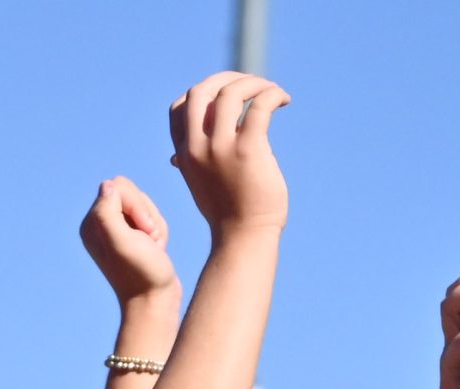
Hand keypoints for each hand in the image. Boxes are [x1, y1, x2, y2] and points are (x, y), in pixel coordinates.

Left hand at [83, 176, 179, 314]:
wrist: (155, 302)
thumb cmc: (141, 274)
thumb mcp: (121, 241)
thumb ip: (107, 211)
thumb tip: (107, 186)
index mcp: (92, 223)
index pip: (118, 187)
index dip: (136, 205)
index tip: (141, 233)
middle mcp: (101, 225)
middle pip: (131, 192)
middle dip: (147, 215)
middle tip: (148, 242)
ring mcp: (117, 231)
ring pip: (144, 204)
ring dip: (155, 224)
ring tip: (152, 248)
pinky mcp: (133, 237)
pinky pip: (151, 217)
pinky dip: (159, 231)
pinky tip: (156, 250)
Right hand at [168, 72, 289, 237]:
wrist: (244, 239)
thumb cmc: (227, 214)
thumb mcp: (199, 185)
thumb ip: (190, 164)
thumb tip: (175, 156)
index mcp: (185, 153)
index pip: (179, 108)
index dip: (201, 93)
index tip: (225, 96)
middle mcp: (198, 147)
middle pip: (201, 91)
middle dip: (227, 79)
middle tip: (251, 85)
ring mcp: (221, 148)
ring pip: (231, 92)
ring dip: (254, 83)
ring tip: (272, 91)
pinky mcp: (248, 150)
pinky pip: (259, 106)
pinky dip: (272, 94)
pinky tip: (283, 100)